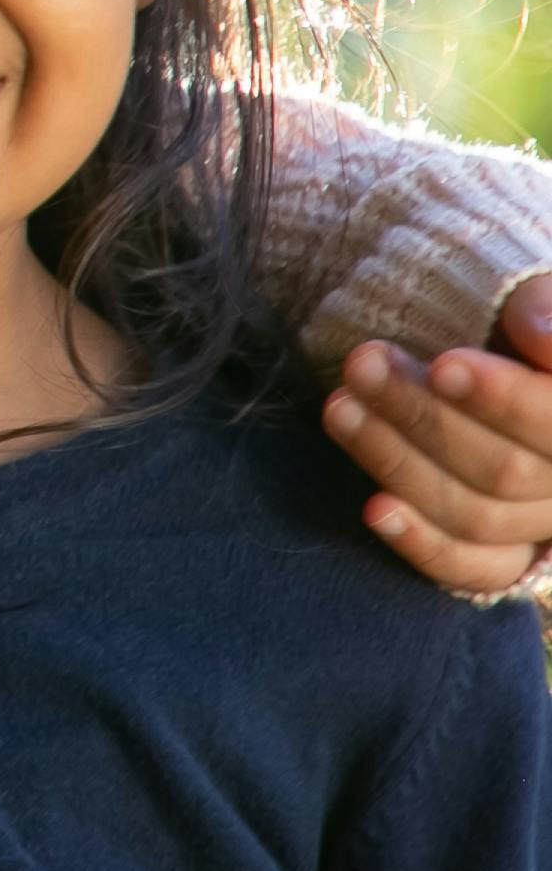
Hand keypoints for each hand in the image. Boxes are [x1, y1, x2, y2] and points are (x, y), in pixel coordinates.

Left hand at [323, 278, 551, 596]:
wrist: (493, 356)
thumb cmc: (516, 324)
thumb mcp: (532, 301)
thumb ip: (542, 309)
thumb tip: (543, 338)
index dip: (506, 401)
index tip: (443, 365)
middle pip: (507, 473)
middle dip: (423, 417)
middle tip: (361, 365)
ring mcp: (544, 525)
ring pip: (476, 515)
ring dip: (397, 462)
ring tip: (340, 406)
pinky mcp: (506, 555)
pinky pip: (474, 569)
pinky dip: (423, 544)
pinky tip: (374, 509)